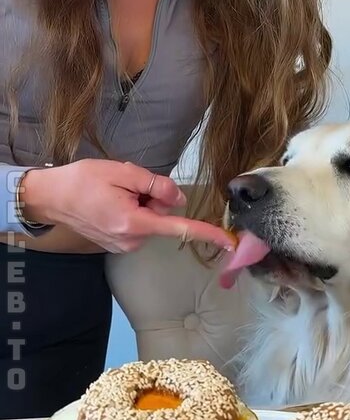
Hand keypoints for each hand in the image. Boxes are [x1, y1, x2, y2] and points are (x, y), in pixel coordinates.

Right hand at [21, 160, 235, 253]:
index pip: (179, 229)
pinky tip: (111, 203)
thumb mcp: (123, 173)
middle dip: (154, 199)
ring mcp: (123, 246)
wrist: (50, 197)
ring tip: (114, 194)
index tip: (230, 242)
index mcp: (134, 224)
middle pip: (163, 218)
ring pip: (151, 221)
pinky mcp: (117, 245)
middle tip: (127, 185)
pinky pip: (138, 226)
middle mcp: (131, 241)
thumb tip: (180, 200)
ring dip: (141, 205)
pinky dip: (133, 212)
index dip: (207, 234)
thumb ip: (157, 185)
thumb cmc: (82, 181)